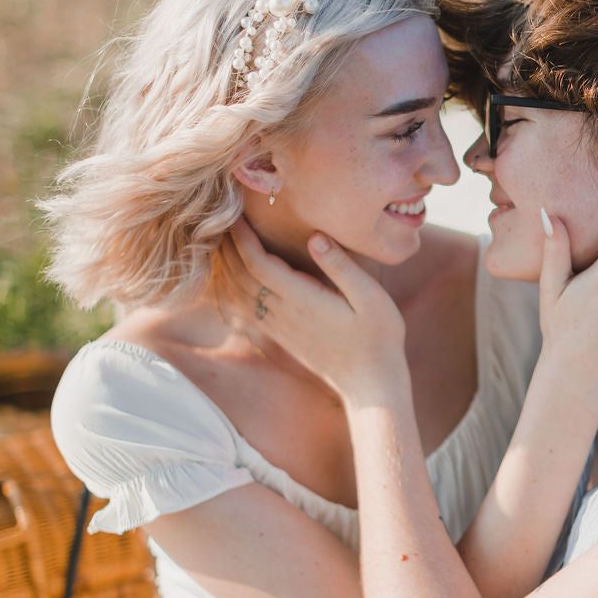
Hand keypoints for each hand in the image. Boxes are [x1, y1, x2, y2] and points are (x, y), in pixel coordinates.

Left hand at [218, 221, 405, 399]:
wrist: (370, 382)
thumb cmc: (378, 336)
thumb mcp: (371, 296)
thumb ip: (341, 266)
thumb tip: (314, 237)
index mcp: (302, 300)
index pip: (259, 265)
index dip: (243, 239)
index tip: (236, 215)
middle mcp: (283, 314)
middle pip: (240, 277)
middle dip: (227, 247)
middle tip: (220, 218)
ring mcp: (278, 327)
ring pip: (237, 293)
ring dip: (224, 267)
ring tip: (219, 241)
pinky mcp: (279, 335)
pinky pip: (243, 310)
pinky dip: (229, 289)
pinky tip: (228, 277)